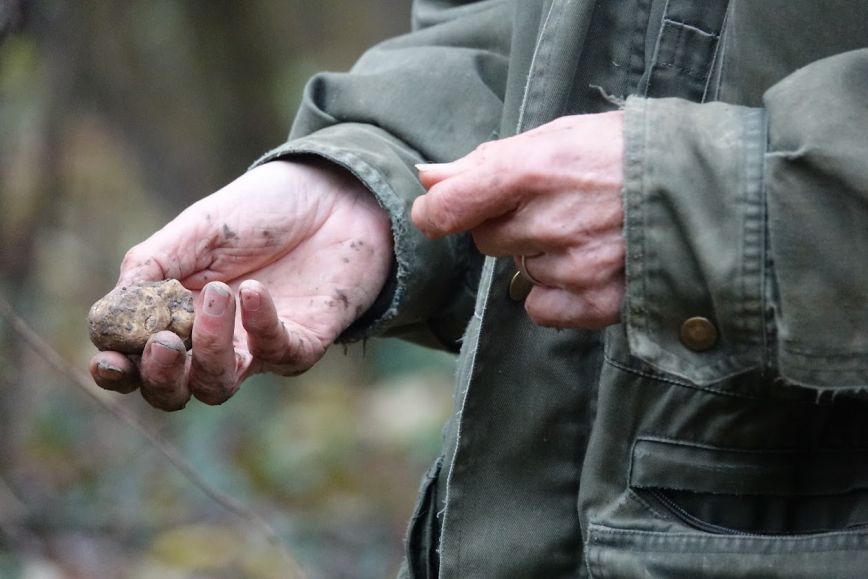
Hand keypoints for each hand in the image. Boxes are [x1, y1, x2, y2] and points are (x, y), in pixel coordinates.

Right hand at [89, 159, 391, 409]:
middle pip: (174, 391)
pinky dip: (260, 325)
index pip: (136, 361)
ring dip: (210, 349)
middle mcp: (213, 341)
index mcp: (175, 314)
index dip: (117, 370)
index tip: (107, 360)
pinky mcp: (302, 343)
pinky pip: (276, 354)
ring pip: (219, 385)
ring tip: (217, 293)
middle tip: (164, 343)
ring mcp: (257, 348)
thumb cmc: (260, 212)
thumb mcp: (197, 229)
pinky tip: (254, 291)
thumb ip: (152, 266)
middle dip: (161, 378)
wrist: (332, 195)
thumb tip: (108, 313)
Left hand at [412, 111, 624, 328]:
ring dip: (540, 255)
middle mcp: (551, 221)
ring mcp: (576, 265)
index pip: (451, 206)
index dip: (436, 212)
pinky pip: (543, 309)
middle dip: (508, 224)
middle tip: (552, 206)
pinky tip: (588, 266)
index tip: (439, 213)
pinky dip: (557, 293)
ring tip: (586, 230)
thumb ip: (487, 161)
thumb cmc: (626, 152)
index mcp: (533, 170)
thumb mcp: (558, 136)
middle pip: (487, 240)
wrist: (707, 185)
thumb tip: (428, 178)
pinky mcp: (599, 300)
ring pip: (520, 272)